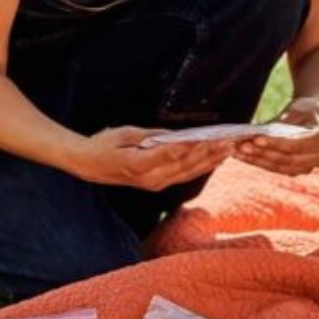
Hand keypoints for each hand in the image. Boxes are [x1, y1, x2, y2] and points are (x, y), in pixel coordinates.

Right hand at [71, 126, 236, 191]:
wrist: (89, 165)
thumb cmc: (104, 144)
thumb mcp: (126, 133)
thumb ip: (152, 136)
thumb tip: (177, 135)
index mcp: (139, 164)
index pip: (171, 154)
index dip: (193, 146)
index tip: (211, 137)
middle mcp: (150, 179)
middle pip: (185, 165)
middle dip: (209, 153)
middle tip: (229, 141)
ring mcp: (154, 184)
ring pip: (188, 173)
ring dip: (209, 162)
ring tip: (229, 150)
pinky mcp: (157, 185)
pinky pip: (183, 176)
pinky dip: (200, 167)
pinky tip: (214, 160)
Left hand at [237, 96, 318, 176]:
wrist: (313, 118)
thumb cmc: (304, 110)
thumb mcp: (295, 109)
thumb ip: (280, 123)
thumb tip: (256, 133)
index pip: (295, 145)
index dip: (275, 143)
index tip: (256, 139)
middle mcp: (318, 157)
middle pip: (286, 158)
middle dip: (262, 153)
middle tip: (241, 146)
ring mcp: (307, 167)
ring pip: (278, 166)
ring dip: (256, 159)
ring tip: (237, 151)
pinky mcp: (295, 171)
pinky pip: (275, 168)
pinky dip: (258, 162)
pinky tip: (242, 156)